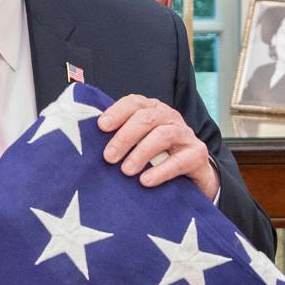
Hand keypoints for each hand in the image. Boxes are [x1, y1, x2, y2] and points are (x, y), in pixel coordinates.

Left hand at [96, 94, 217, 201]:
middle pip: (146, 118)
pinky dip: (160, 171)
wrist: (194, 174)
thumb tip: (87, 140)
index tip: (101, 126)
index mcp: (153, 110)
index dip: (117, 112)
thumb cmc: (157, 156)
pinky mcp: (197, 155)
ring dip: (141, 153)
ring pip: (162, 136)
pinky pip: (179, 161)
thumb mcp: (139, 142)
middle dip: (125, 137)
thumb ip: (119, 136)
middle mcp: (170, 117)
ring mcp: (185, 135)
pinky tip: (145, 181)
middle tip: (109, 157)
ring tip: (125, 170)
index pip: (134, 103)